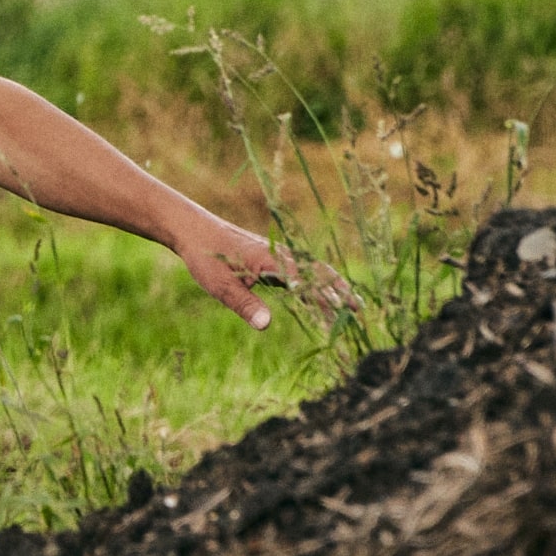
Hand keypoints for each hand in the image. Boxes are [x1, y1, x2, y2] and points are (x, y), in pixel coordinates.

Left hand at [177, 218, 356, 329]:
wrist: (194, 230)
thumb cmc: (206, 257)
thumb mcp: (220, 285)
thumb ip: (244, 304)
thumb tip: (266, 325)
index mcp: (271, 259)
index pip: (307, 281)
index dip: (326, 298)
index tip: (343, 314)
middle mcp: (281, 254)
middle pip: (319, 273)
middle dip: (340, 291)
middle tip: (360, 311)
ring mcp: (279, 254)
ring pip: (314, 270)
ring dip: (333, 286)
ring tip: (352, 304)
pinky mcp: (274, 258)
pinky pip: (303, 270)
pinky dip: (318, 282)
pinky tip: (324, 295)